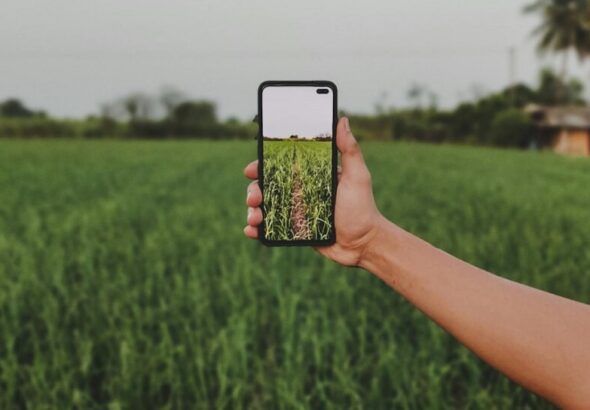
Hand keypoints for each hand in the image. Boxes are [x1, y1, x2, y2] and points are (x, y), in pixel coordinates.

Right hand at [243, 117, 383, 265]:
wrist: (363, 244)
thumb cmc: (363, 208)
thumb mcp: (357, 176)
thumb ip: (350, 149)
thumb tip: (343, 119)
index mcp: (310, 176)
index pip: (280, 166)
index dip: (262, 165)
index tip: (252, 168)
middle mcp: (299, 192)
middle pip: (266, 186)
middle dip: (254, 190)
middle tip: (254, 197)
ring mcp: (294, 212)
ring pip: (264, 207)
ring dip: (252, 210)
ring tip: (254, 217)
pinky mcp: (293, 231)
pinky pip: (269, 229)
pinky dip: (256, 229)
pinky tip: (253, 231)